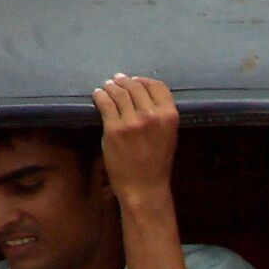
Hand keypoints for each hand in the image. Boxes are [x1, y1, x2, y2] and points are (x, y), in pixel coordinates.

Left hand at [92, 74, 177, 204]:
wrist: (144, 187)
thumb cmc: (157, 164)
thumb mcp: (168, 135)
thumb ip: (159, 115)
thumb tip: (141, 95)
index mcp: (169, 116)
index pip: (157, 86)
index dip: (143, 80)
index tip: (135, 80)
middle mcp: (151, 115)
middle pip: (135, 86)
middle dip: (124, 81)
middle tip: (117, 80)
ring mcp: (131, 121)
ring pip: (119, 92)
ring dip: (111, 86)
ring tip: (107, 86)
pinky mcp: (113, 129)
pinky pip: (105, 104)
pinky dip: (100, 96)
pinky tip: (98, 95)